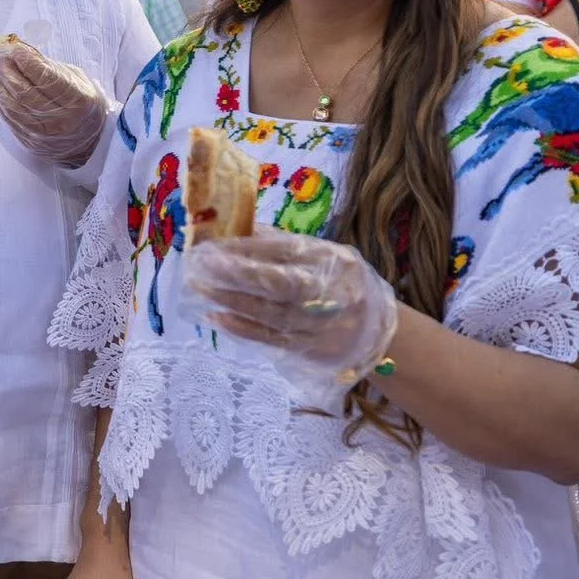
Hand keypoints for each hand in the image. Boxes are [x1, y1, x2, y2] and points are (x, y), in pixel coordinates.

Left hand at [0, 40, 110, 167]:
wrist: (88, 139)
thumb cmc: (81, 101)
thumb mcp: (75, 79)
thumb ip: (49, 67)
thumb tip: (20, 50)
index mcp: (77, 101)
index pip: (45, 78)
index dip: (26, 61)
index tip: (14, 47)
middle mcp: (60, 120)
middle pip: (24, 92)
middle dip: (7, 69)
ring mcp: (43, 134)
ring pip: (12, 105)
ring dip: (0, 83)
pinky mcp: (29, 142)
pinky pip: (8, 117)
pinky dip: (0, 99)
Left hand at [186, 228, 399, 407]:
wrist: (378, 333)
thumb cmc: (340, 284)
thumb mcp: (325, 256)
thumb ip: (283, 245)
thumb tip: (237, 229)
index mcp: (332, 260)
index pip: (285, 250)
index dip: (247, 248)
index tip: (213, 244)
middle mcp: (329, 291)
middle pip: (280, 282)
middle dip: (238, 273)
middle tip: (201, 264)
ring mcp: (320, 324)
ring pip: (270, 313)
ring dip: (231, 300)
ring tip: (200, 287)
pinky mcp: (309, 349)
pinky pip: (270, 339)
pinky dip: (241, 329)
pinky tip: (216, 317)